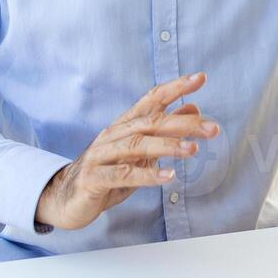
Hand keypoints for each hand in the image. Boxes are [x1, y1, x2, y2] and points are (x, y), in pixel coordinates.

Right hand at [34, 73, 218, 230]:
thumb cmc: (106, 172)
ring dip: (167, 146)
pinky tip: (168, 176)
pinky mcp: (94, 178)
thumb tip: (194, 108)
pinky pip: (122, 175)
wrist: (64, 199)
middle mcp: (112, 135)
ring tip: (193, 150)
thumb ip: (164, 130)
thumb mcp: (139, 151)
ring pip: (137, 145)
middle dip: (183, 124)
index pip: (152, 100)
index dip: (175, 87)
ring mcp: (101, 155)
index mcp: (124, 125)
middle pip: (150, 122)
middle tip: (213, 129)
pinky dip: (146, 174)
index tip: (200, 78)